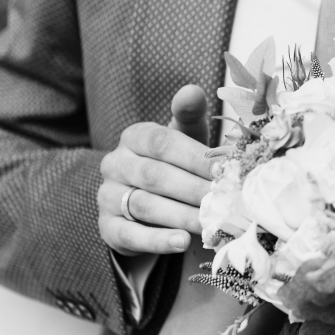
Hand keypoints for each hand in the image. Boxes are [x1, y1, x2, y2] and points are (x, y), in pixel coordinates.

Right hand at [97, 85, 212, 254]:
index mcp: (134, 137)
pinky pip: (130, 234)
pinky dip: (158, 240)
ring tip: (210, 223)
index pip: (164, 143)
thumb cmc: (175, 161)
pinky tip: (182, 242)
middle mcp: (115, 164)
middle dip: (194, 189)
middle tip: (225, 201)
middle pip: (156, 176)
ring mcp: (107, 196)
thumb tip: (192, 91)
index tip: (226, 170)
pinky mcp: (107, 227)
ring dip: (181, 216)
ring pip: (145, 206)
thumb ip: (190, 114)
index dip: (196, 157)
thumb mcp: (184, 136)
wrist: (149, 199)